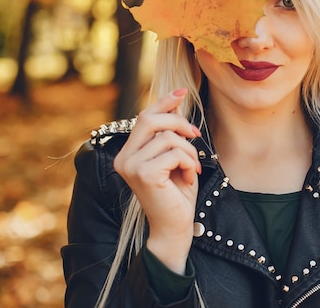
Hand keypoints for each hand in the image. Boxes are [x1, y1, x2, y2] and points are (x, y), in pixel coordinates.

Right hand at [113, 88, 200, 273]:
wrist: (175, 227)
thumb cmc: (176, 194)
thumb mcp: (174, 158)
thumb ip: (170, 135)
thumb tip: (176, 104)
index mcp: (128, 153)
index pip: (144, 117)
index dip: (163, 101)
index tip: (182, 91)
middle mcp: (124, 158)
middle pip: (151, 119)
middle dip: (179, 123)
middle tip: (196, 137)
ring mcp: (130, 166)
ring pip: (168, 137)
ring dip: (189, 152)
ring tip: (191, 169)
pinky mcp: (143, 174)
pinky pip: (174, 153)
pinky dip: (188, 163)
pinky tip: (188, 178)